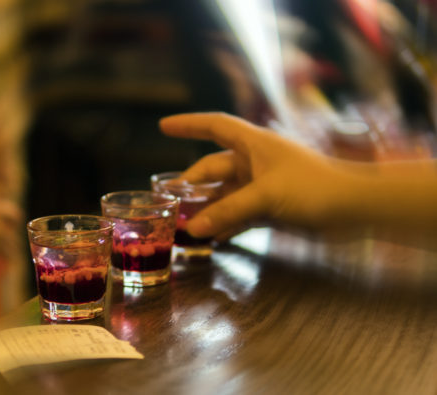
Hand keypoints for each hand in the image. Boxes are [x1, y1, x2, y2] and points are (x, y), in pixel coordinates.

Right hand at [160, 112, 353, 238]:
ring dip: (207, 209)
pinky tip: (213, 238)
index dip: (188, 124)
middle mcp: (254, 162)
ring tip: (185, 225)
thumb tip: (192, 229)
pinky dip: (226, 224)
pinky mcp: (270, 207)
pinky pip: (239, 213)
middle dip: (192, 184)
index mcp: (253, 144)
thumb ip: (228, 211)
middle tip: (171, 203)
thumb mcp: (266, 196)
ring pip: (225, 195)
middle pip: (213, 169)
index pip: (214, 126)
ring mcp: (261, 186)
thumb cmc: (313, 187)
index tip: (163, 126)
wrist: (353, 208)